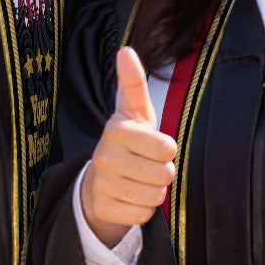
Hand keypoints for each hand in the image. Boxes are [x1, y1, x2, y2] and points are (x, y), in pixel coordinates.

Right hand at [79, 47, 176, 247]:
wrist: (98, 181)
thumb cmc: (128, 142)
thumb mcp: (134, 112)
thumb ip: (133, 83)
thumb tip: (125, 50)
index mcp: (117, 130)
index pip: (166, 148)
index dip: (166, 150)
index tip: (153, 145)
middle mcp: (105, 156)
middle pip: (164, 174)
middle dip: (162, 173)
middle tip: (146, 166)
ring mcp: (101, 184)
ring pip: (155, 196)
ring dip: (153, 191)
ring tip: (138, 180)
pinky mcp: (102, 208)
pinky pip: (143, 214)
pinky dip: (142, 209)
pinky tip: (129, 198)